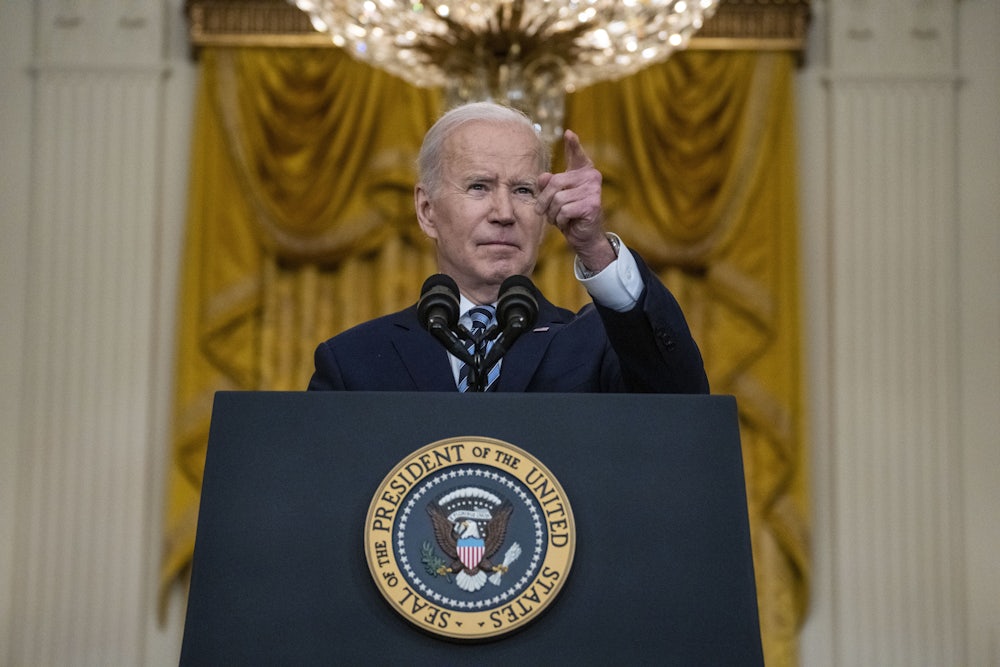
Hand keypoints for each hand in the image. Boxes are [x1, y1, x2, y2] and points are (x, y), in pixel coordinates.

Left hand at [535, 130, 615, 271]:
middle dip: (544, 200)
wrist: (584, 237)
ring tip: (558, 218)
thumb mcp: (555, 197)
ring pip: (558, 199)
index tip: (568, 133)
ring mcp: (593, 191)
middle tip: (544, 211)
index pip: (577, 155)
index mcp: (584, 172)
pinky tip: (567, 223)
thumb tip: (543, 177)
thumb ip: (549, 184)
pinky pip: (564, 210)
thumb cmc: (569, 214)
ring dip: (552, 213)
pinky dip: (560, 220)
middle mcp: (592, 177)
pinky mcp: (592, 205)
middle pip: (555, 182)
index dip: (573, 144)